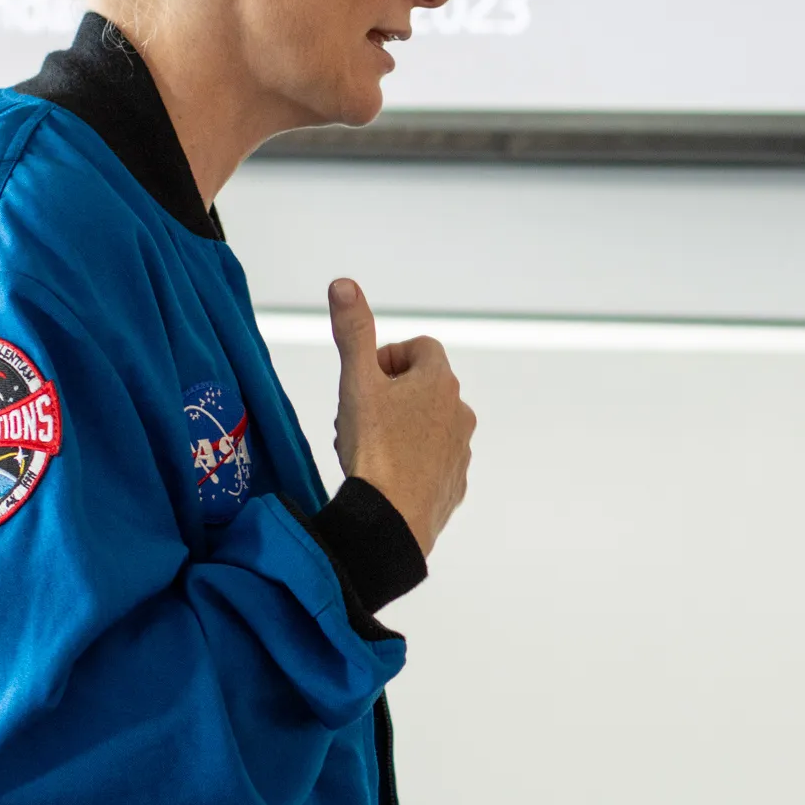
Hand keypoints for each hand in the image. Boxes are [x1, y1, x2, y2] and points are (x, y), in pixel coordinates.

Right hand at [328, 278, 474, 551]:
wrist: (392, 520)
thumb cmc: (375, 448)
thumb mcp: (357, 383)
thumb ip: (353, 331)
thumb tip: (345, 284)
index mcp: (439, 382)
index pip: (420, 347)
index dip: (388, 358)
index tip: (365, 381)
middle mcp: (459, 412)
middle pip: (422, 387)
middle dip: (389, 395)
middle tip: (358, 417)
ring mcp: (460, 450)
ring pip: (427, 425)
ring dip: (400, 428)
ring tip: (367, 449)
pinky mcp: (455, 483)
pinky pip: (432, 461)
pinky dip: (411, 461)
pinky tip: (384, 475)